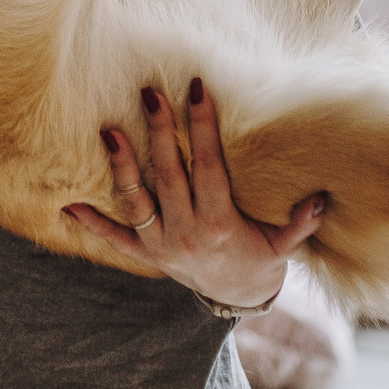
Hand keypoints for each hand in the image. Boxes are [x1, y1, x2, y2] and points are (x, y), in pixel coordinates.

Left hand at [62, 77, 327, 310]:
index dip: (203, 127)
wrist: (236, 297)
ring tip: (109, 132)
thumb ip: (299, 225)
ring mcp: (161, 245)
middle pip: (169, 175)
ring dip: (121, 167)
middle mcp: (187, 232)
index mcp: (221, 222)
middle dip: (160, 132)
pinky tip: (67, 205)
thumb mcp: (282, 246)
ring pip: (136, 202)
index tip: (197, 90)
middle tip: (149, 93)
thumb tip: (322, 201)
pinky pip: (114, 238)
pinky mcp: (145, 254)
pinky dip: (92, 223)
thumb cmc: (259, 259)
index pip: (208, 166)